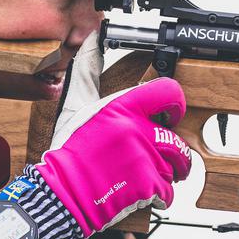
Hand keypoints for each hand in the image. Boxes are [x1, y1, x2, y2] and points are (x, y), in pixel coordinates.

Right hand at [0, 32, 192, 238]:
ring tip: (143, 176)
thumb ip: (87, 74)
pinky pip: (168, 192)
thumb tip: (90, 42)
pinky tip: (140, 192)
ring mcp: (145, 159)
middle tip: (161, 158)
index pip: (168, 92)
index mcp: (122, 107)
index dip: (174, 105)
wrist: (62, 193)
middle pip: (176, 140)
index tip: (171, 115)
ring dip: (164, 175)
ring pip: (174, 167)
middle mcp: (137, 130)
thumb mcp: (75, 107)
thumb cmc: (69, 152)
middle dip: (173, 153)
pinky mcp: (148, 186)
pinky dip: (159, 196)